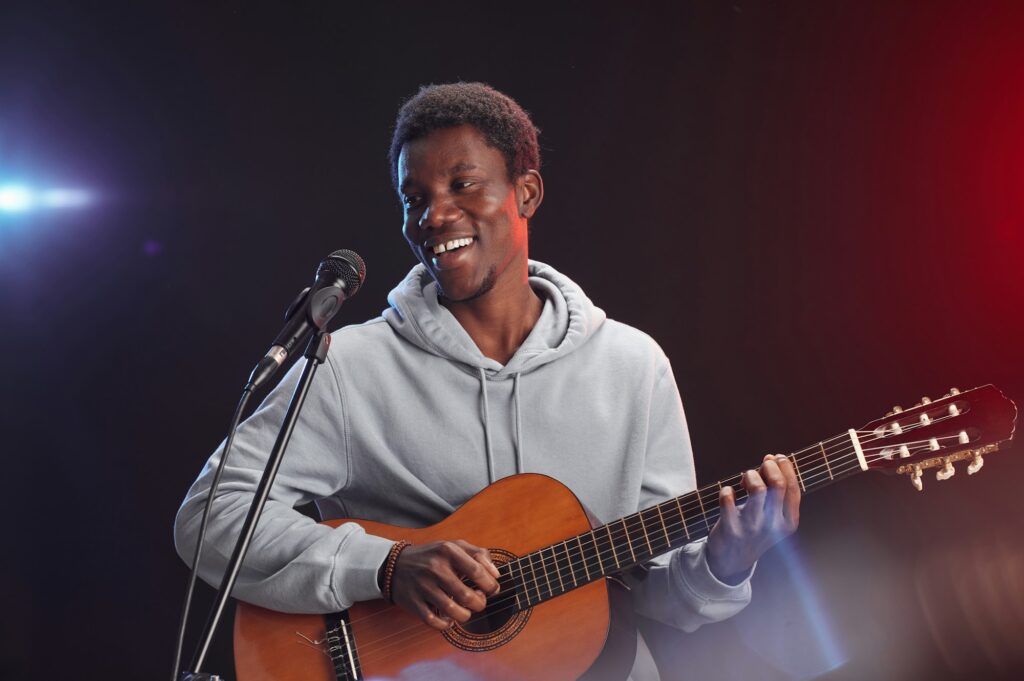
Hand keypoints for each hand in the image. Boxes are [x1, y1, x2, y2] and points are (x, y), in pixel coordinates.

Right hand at [389, 539, 500, 630]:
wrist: (394, 564)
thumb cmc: (432, 556)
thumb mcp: (453, 546)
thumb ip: (477, 554)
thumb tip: (496, 574)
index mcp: (448, 551)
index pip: (477, 571)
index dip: (490, 584)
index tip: (492, 589)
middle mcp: (435, 568)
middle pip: (467, 595)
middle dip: (480, 603)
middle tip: (479, 601)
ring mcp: (423, 586)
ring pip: (453, 611)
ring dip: (465, 615)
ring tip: (466, 611)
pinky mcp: (414, 603)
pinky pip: (434, 621)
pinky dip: (446, 624)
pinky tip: (449, 619)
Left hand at [706, 454, 800, 583]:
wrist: (732, 561)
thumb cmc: (754, 529)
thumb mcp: (774, 516)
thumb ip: (777, 491)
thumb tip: (773, 459)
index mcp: (788, 522)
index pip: (793, 488)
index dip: (786, 467)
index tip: (776, 457)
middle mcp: (772, 525)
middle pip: (778, 484)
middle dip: (769, 466)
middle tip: (762, 464)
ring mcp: (752, 527)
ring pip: (758, 489)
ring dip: (751, 475)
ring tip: (746, 478)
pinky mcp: (730, 528)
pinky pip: (728, 500)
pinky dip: (726, 490)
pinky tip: (728, 492)